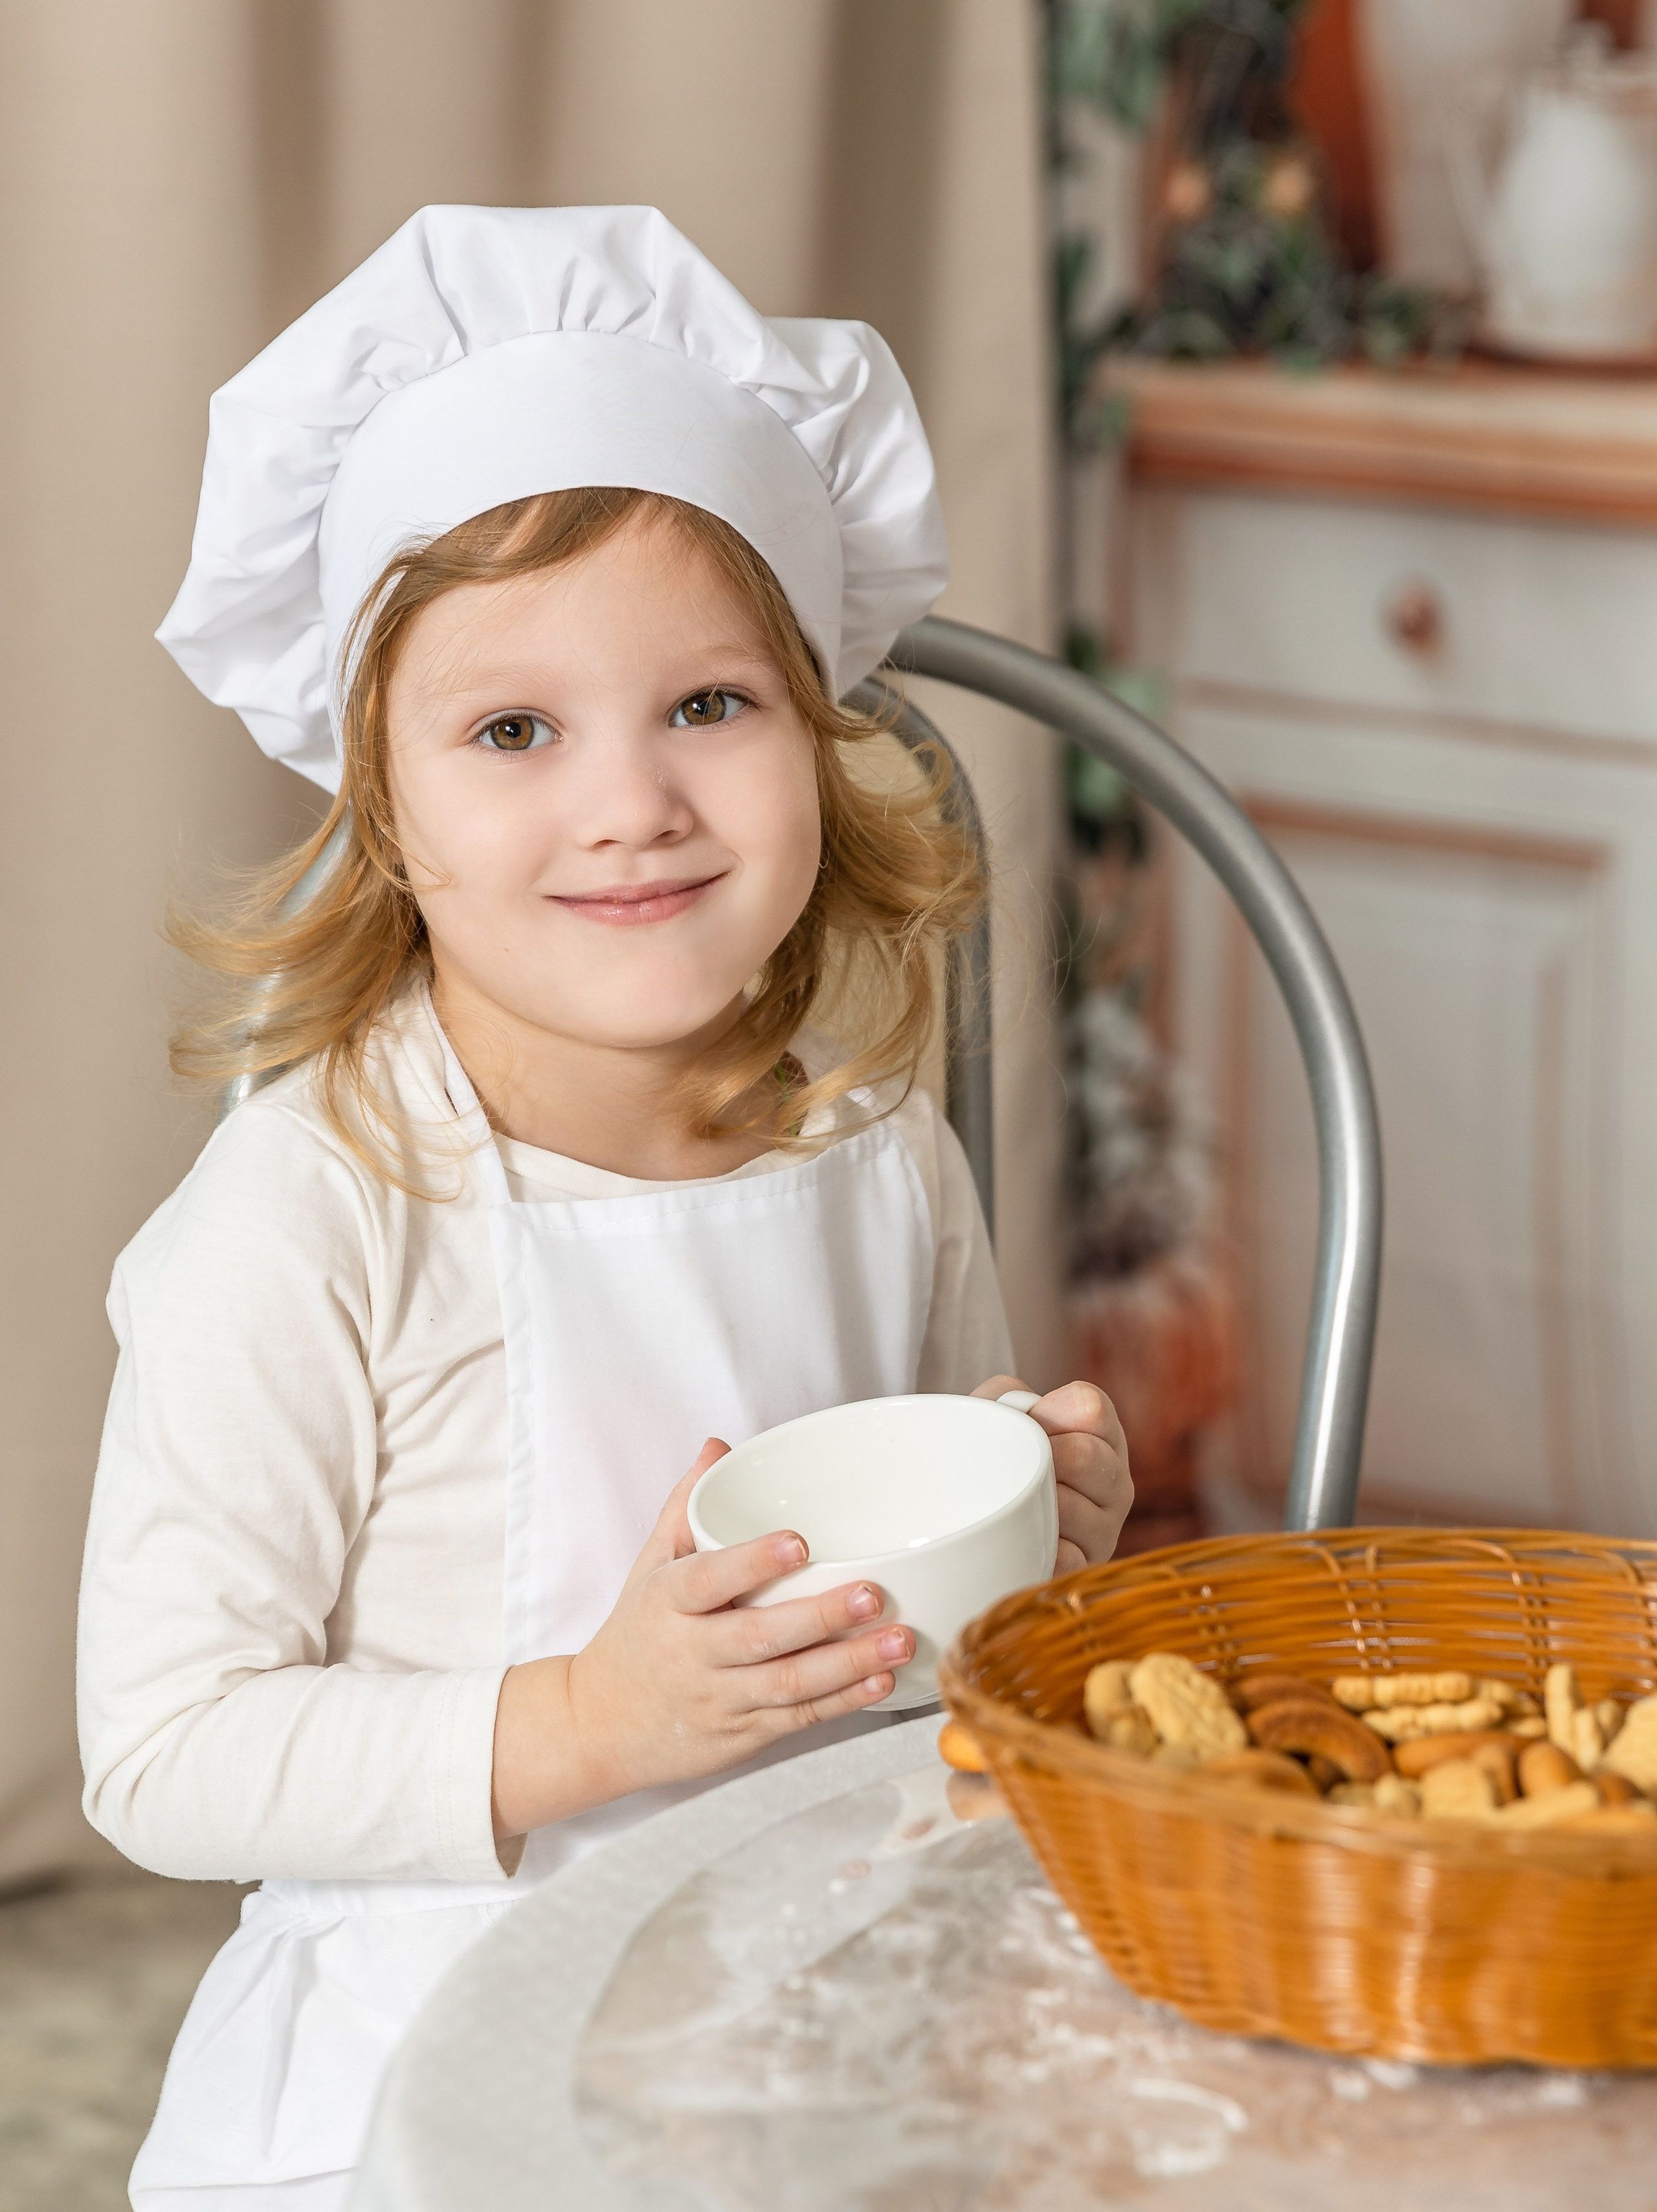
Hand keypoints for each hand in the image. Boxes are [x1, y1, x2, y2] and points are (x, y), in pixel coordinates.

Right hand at [491, 1439, 913, 1838]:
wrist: (600, 1726)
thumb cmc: (636, 1634)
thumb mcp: (649, 1567)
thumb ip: (685, 1506)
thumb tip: (719, 1447)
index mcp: (668, 1603)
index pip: (708, 1580)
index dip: (753, 1562)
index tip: (799, 1543)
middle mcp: (692, 1654)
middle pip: (760, 1639)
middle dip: (820, 1619)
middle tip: (873, 1595)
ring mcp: (718, 1700)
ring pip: (788, 1685)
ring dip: (849, 1664)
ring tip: (900, 1640)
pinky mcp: (742, 1736)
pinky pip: (797, 1719)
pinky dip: (843, 1702)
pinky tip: (882, 1682)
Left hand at [972, 1375, 1132, 1575]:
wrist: (978, 1528)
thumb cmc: (998, 1463)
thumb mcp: (1000, 1417)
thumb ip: (1006, 1396)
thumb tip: (1017, 1411)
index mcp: (1103, 1437)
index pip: (1091, 1408)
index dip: (1048, 1414)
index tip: (1028, 1427)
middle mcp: (1116, 1482)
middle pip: (1084, 1456)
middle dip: (1037, 1459)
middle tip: (1014, 1470)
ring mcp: (1106, 1528)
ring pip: (1070, 1506)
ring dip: (1029, 1504)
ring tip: (1013, 1506)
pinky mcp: (1086, 1566)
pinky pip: (1063, 1556)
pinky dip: (1032, 1547)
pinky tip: (1019, 1542)